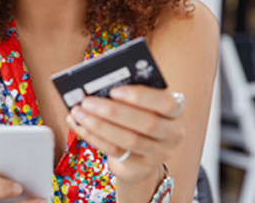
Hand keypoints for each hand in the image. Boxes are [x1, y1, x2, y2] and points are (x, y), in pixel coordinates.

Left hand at [65, 84, 185, 182]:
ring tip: (78, 113)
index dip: (141, 97)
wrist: (140, 154)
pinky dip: (94, 137)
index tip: (114, 90)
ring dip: (99, 125)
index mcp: (175, 111)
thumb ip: (126, 95)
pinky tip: (79, 126)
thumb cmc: (137, 118)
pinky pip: (116, 151)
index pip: (167, 104)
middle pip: (147, 124)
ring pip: (130, 140)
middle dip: (113, 111)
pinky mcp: (141, 166)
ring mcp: (159, 153)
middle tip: (87, 102)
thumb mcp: (140, 105)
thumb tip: (94, 88)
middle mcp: (173, 133)